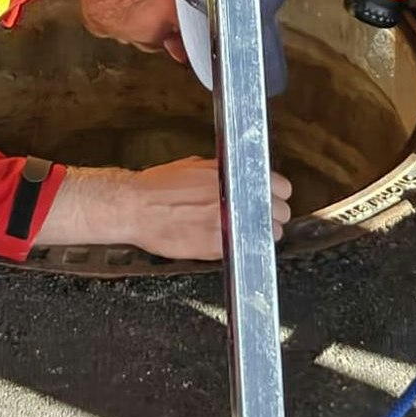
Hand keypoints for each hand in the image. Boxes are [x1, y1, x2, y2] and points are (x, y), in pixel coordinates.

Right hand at [38, 157, 292, 259]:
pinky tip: (232, 242)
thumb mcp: (198, 166)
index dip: (278, 194)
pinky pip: (246, 249)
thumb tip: (241, 176)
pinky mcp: (217, 245)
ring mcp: (228, 223)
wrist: (135, 206)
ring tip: (247, 232)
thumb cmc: (160, 186)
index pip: (281, 186)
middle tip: (261, 218)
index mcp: (232, 175)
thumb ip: (224, 173)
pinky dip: (244, 248)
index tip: (272, 199)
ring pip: (268, 234)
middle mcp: (234, 198)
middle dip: (273, 215)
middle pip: (280, 212)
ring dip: (262, 234)